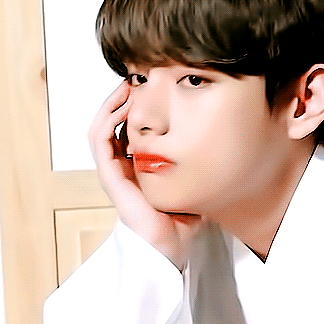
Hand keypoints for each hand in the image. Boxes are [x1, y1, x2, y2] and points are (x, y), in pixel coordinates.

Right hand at [89, 82, 201, 268]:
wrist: (172, 244)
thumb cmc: (184, 219)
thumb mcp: (194, 179)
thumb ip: (199, 160)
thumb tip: (223, 138)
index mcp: (139, 167)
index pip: (131, 129)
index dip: (137, 107)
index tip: (154, 88)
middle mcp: (123, 166)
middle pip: (114, 123)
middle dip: (123, 99)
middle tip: (138, 79)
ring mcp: (114, 171)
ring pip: (102, 127)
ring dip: (112, 104)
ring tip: (128, 85)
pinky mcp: (110, 176)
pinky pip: (100, 140)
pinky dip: (108, 119)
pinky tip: (123, 105)